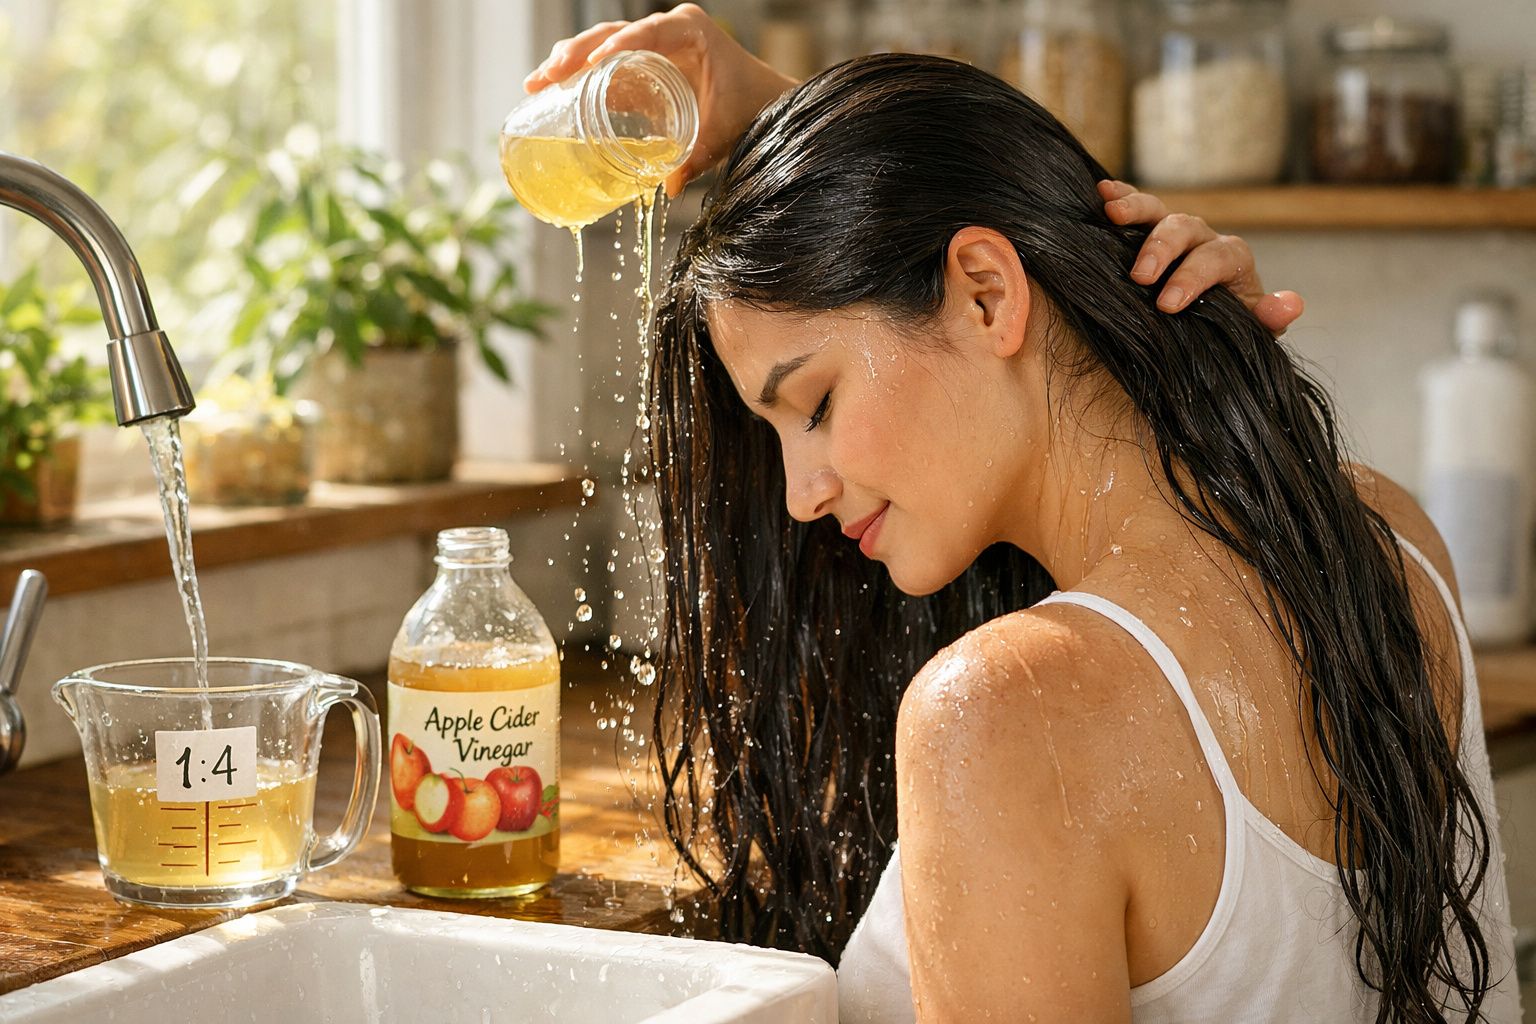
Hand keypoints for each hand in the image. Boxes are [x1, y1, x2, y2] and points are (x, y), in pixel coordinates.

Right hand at [524, 3, 796, 198]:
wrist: (765, 100)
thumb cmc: (750, 106)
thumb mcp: (722, 132)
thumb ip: (696, 158)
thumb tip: (670, 189)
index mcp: (688, 30)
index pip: (643, 32)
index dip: (613, 46)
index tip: (589, 64)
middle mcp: (667, 28)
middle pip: (610, 34)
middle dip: (574, 55)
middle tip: (546, 78)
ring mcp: (652, 43)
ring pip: (602, 44)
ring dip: (569, 62)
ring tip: (539, 83)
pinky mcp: (643, 62)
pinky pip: (608, 63)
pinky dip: (582, 75)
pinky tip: (555, 90)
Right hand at [1098, 180, 1303, 334]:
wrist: (1208, 321)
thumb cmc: (1226, 324)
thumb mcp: (1250, 328)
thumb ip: (1269, 318)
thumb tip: (1290, 305)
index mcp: (1230, 258)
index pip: (1214, 259)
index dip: (1191, 277)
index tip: (1167, 305)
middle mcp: (1202, 238)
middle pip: (1185, 226)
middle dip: (1161, 248)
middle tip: (1140, 276)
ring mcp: (1173, 232)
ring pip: (1158, 210)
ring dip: (1135, 207)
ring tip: (1111, 212)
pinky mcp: (1148, 232)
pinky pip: (1137, 208)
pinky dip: (1121, 196)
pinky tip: (1102, 192)